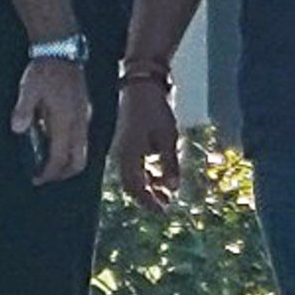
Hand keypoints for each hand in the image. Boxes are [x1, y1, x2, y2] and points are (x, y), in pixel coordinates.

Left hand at [11, 59, 89, 184]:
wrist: (62, 50)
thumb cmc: (44, 69)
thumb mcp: (29, 87)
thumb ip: (24, 109)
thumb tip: (18, 129)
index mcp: (66, 120)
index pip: (60, 158)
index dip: (49, 173)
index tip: (36, 179)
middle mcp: (79, 122)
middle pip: (78, 161)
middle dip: (63, 174)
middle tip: (45, 177)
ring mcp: (84, 116)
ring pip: (82, 150)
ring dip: (68, 161)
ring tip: (49, 162)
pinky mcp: (84, 110)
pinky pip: (82, 138)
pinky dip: (71, 148)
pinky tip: (54, 140)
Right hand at [113, 80, 180, 210]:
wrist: (142, 84)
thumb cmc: (155, 109)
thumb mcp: (167, 136)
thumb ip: (169, 163)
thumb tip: (173, 188)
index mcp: (128, 155)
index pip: (135, 188)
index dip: (149, 202)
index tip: (163, 211)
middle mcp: (121, 154)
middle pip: (131, 185)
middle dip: (148, 197)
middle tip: (166, 205)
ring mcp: (123, 147)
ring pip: (133, 176)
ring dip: (149, 186)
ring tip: (166, 192)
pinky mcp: (128, 141)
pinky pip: (135, 165)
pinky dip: (147, 173)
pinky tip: (160, 175)